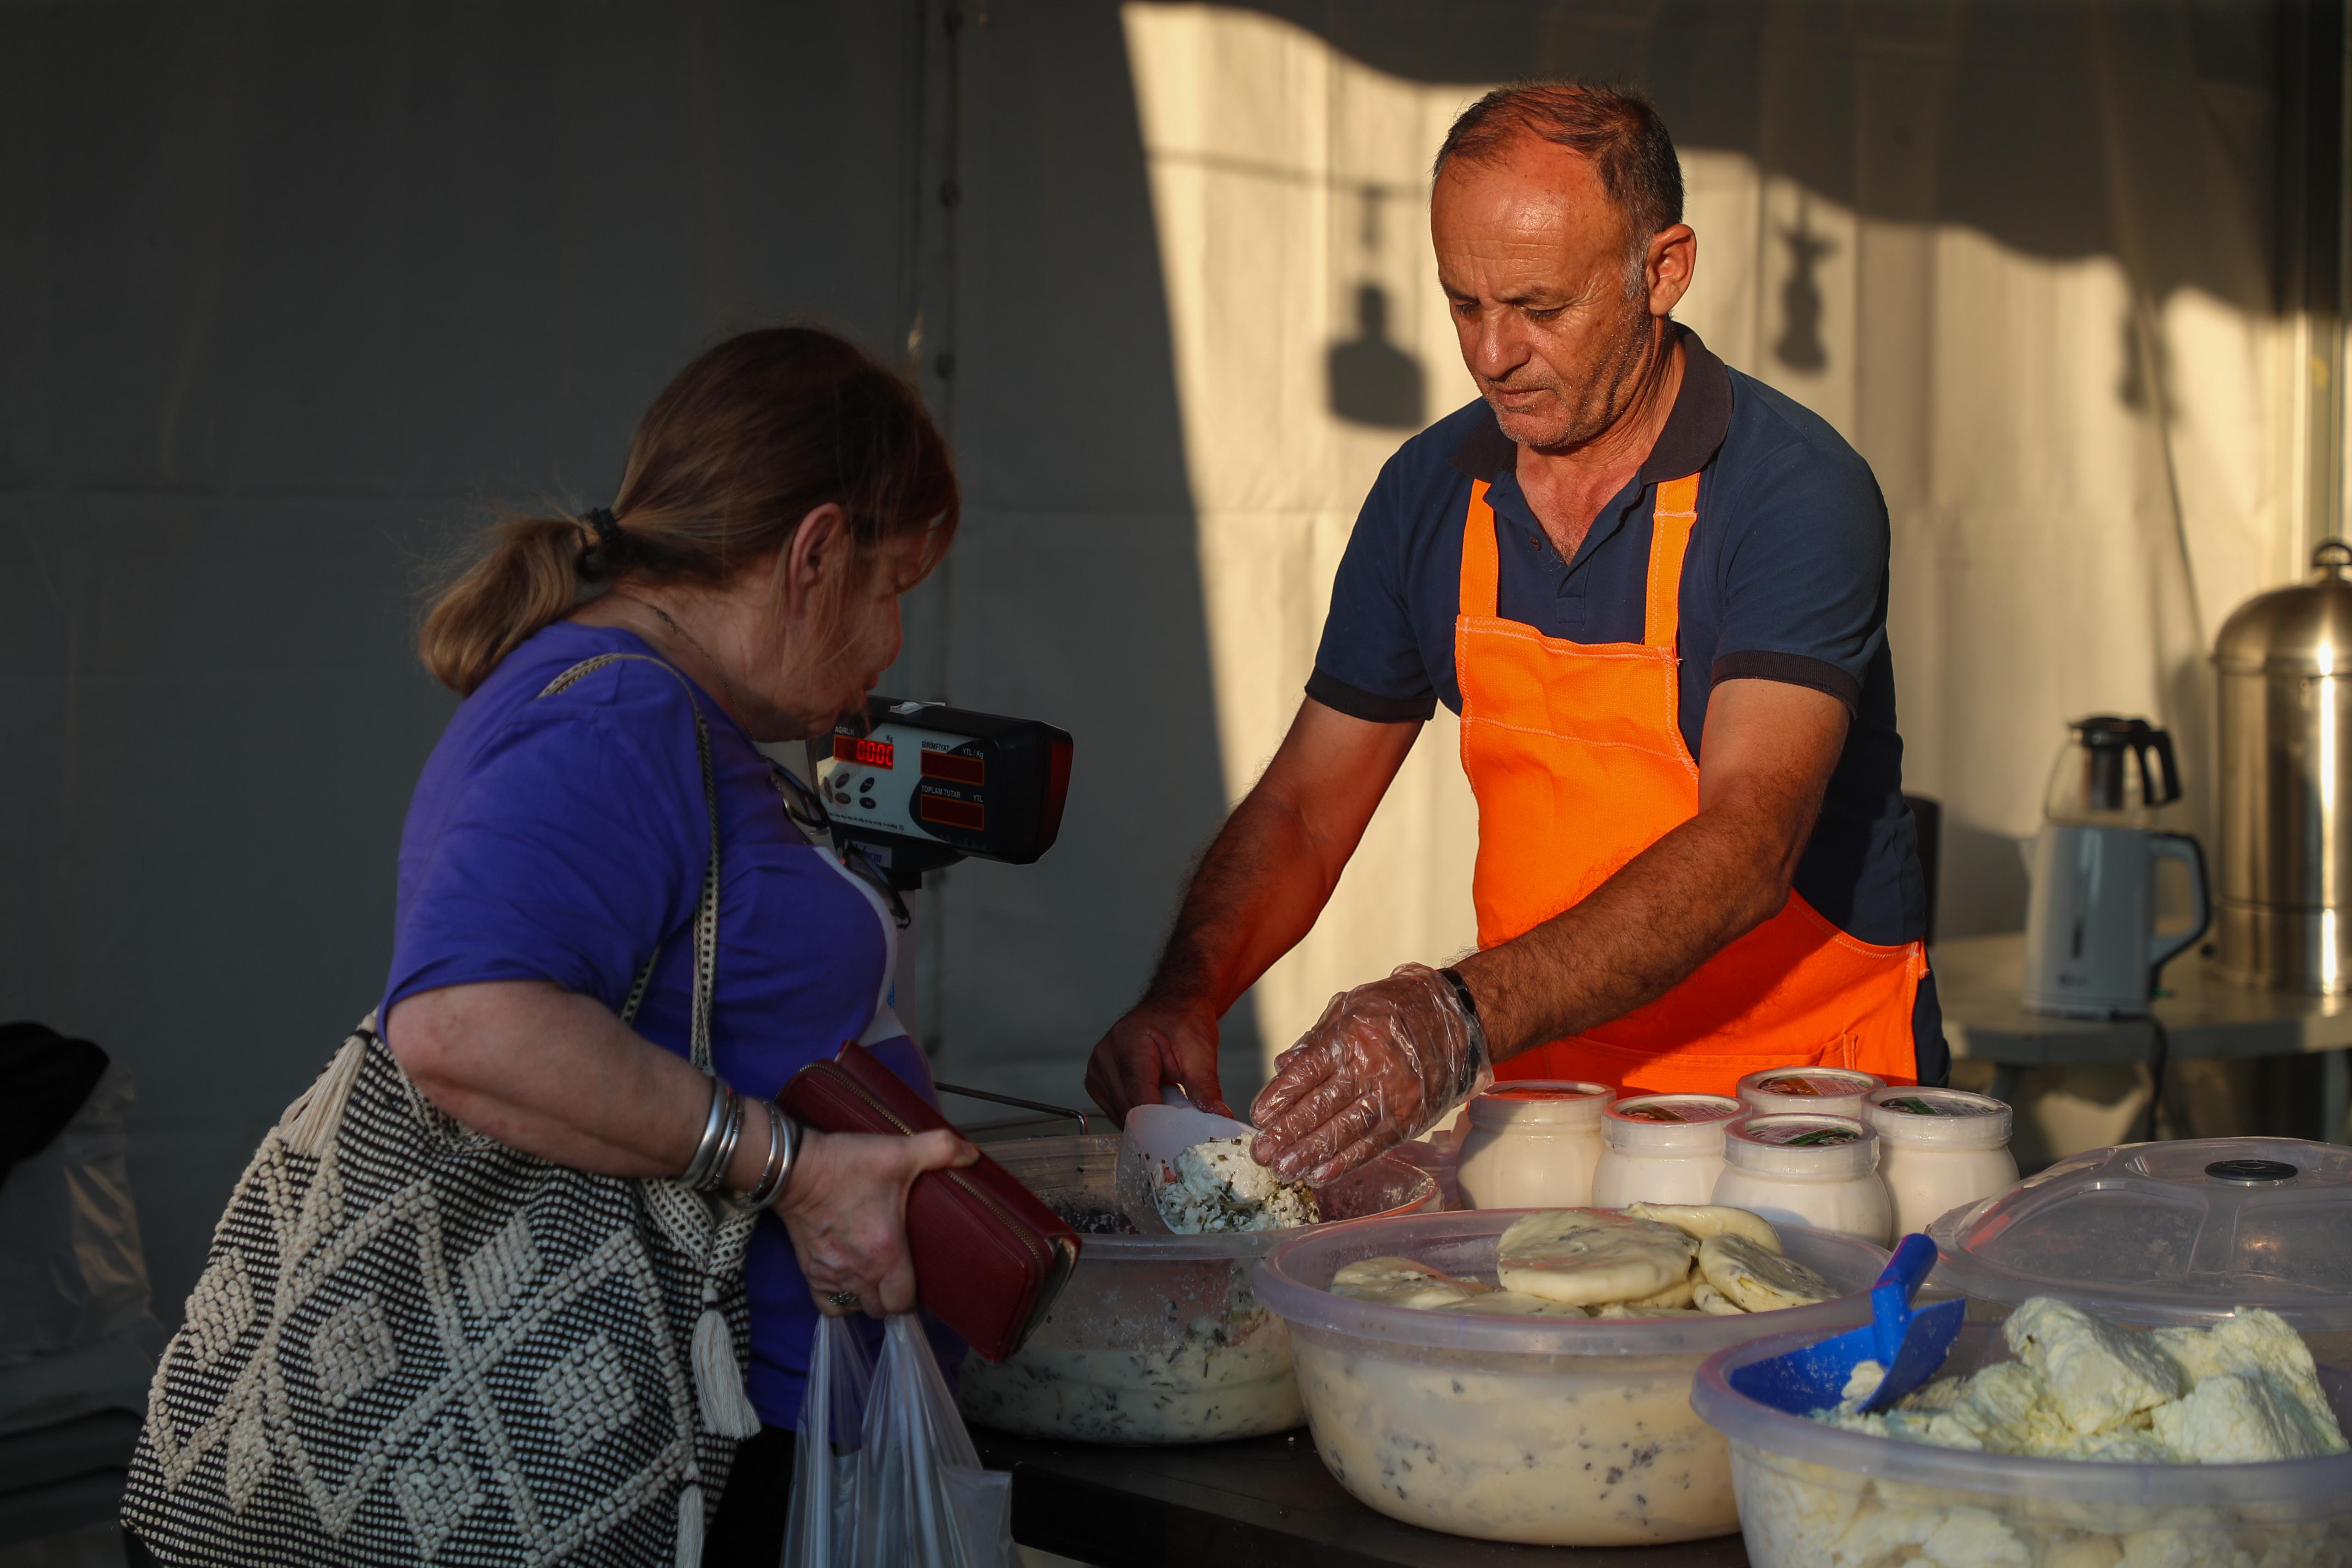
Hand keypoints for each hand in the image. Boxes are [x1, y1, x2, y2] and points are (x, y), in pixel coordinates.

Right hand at [775, 1126, 976, 1316]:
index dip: (914, 1297)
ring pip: (856, 1308)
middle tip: (900, 1275)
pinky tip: (847, 1280)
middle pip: (881, 1309)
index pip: (904, 1303)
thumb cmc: (847, 1166)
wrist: (796, 1168)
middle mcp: (859, 1274)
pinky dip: (839, 1299)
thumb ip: (941, 1150)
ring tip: (876, 1277)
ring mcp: (831, 1276)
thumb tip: (972, 1155)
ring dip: (868, 1299)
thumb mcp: (900, 1152)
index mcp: (886, 1256)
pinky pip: (827, 1304)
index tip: (919, 1279)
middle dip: (893, 1299)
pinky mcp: (809, 1270)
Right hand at [1084, 996, 1230, 1123]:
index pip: (1138, 1096)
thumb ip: (1206, 1088)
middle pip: (1128, 1110)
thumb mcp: (1201, 1052)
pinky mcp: (1097, 1080)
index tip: (1179, 1137)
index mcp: (1130, 1042)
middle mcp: (1107, 1054)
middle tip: (1181, 1120)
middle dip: (1155, 1122)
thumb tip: (1219, 1116)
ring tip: (1166, 1100)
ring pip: (1120, 1115)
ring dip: (1145, 1119)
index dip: (1159, 1122)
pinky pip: (1114, 1110)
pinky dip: (1135, 1113)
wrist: (1174, 1006)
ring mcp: (1098, 1068)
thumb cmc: (1185, 1022)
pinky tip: (1152, 1099)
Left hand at [1248, 963, 1491, 1184]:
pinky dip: (1345, 1162)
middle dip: (1286, 1132)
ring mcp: (1393, 1097)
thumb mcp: (1353, 1006)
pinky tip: (1319, 1175)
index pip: (1308, 1071)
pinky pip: (1372, 1145)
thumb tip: (1282, 1065)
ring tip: (1283, 1170)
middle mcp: (1372, 1068)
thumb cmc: (1397, 1010)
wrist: (1460, 1022)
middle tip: (1260, 1153)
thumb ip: (1316, 1038)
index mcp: (1352, 1036)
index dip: (1281, 1096)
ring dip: (1310, 1154)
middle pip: (1321, 1106)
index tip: (1258, 1116)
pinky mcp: (1409, 1120)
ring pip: (1344, 1131)